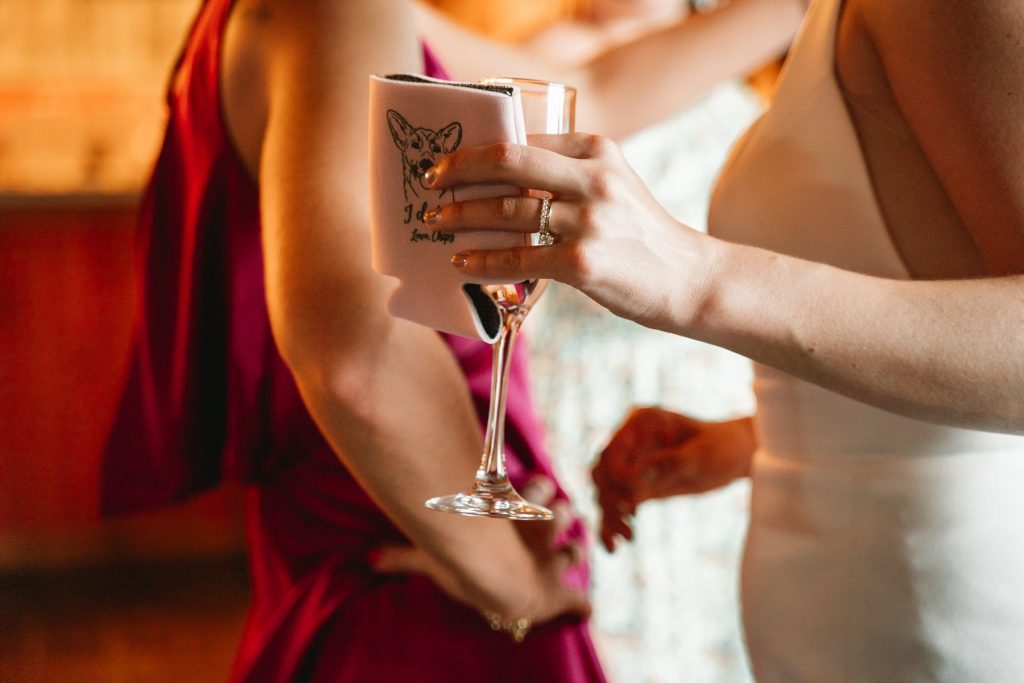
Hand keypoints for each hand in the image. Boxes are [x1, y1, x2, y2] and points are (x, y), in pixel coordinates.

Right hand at [369, 476, 591, 630]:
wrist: (499, 574)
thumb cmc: (464, 554)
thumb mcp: (430, 549)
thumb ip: (403, 553)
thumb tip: (367, 557)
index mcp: (517, 514)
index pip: (537, 488)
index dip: (537, 489)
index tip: (534, 487)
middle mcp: (540, 532)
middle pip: (562, 512)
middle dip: (560, 514)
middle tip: (555, 514)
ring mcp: (553, 562)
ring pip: (575, 549)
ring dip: (572, 550)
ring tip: (571, 550)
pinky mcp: (560, 594)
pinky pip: (579, 602)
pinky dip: (580, 607)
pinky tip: (582, 610)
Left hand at [423, 133, 721, 332]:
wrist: (686, 279)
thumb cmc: (640, 236)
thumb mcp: (613, 186)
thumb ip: (566, 175)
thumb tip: (498, 178)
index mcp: (598, 151)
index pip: (523, 140)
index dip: (476, 150)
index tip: (447, 162)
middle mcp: (594, 179)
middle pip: (508, 162)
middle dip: (459, 171)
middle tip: (429, 183)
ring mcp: (589, 221)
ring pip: (507, 211)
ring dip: (461, 217)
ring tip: (436, 223)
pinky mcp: (582, 262)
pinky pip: (517, 258)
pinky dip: (482, 260)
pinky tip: (461, 263)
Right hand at [591, 406, 755, 551]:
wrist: (737, 456)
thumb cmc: (724, 447)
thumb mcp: (702, 454)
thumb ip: (670, 462)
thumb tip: (636, 475)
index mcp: (641, 423)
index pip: (612, 451)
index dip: (617, 476)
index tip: (634, 498)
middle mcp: (631, 441)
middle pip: (602, 471)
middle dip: (610, 498)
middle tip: (628, 521)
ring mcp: (633, 463)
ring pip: (606, 491)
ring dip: (610, 515)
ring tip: (629, 537)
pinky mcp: (640, 485)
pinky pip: (618, 504)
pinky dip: (612, 524)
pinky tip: (614, 547)